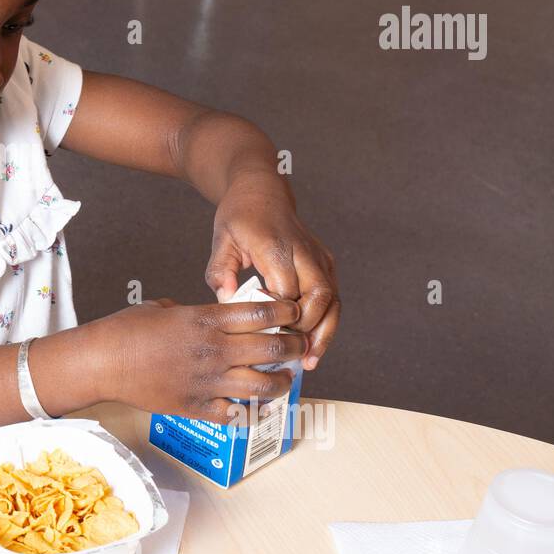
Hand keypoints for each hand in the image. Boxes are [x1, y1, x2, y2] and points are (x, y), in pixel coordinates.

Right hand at [95, 297, 307, 424]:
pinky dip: (246, 410)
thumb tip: (209, 316)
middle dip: (294, 346)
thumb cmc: (127, 329)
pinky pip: (233, 413)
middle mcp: (213, 351)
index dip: (286, 313)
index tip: (295, 313)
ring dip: (280, 382)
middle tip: (299, 345)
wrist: (102, 362)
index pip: (262, 314)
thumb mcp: (163, 307)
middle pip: (272, 349)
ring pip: (262, 386)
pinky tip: (251, 405)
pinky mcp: (195, 406)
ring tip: (284, 378)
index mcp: (206, 320)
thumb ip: (193, 312)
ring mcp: (207, 382)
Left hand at [205, 171, 340, 368]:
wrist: (262, 191)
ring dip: (324, 332)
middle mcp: (304, 251)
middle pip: (319, 297)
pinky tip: (313, 345)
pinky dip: (326, 322)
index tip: (266, 338)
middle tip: (292, 358)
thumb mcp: (221, 239)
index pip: (286, 290)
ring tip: (310, 361)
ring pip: (333, 300)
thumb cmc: (240, 216)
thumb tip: (226, 300)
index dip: (279, 318)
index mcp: (275, 245)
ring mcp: (319, 257)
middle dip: (308, 331)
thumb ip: (220, 270)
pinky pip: (333, 297)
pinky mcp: (326, 263)